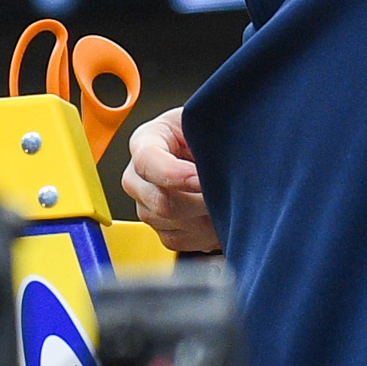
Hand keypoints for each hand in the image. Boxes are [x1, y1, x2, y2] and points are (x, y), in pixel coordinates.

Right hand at [121, 108, 217, 255]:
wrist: (216, 153)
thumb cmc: (210, 134)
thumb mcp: (209, 124)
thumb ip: (208, 137)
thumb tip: (217, 161)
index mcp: (146, 141)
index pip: (148, 160)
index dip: (176, 174)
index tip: (203, 180)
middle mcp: (138, 177)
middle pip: (161, 201)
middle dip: (200, 201)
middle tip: (227, 194)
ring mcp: (146, 205)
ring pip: (171, 224)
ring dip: (205, 218)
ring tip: (226, 201)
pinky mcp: (160, 228)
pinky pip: (179, 241)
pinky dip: (203, 234)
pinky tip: (216, 216)